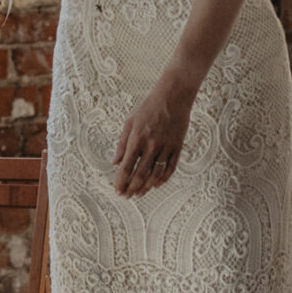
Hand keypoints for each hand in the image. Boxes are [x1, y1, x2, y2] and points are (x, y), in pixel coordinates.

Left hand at [112, 80, 192, 197]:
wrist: (173, 96)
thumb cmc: (148, 107)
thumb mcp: (130, 122)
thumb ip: (122, 143)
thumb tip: (114, 162)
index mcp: (137, 139)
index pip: (127, 167)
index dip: (121, 181)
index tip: (117, 190)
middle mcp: (151, 145)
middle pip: (141, 174)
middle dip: (132, 188)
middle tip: (126, 196)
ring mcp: (166, 147)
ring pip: (156, 174)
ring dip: (146, 187)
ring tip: (139, 194)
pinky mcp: (177, 147)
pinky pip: (171, 168)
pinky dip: (163, 179)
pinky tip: (156, 185)